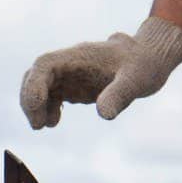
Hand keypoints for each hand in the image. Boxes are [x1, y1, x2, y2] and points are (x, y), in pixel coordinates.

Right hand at [19, 17, 181, 128]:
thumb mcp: (136, 80)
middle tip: (37, 125)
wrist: (151, 59)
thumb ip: (119, 94)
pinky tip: (54, 122)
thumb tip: (104, 115)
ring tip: (43, 126)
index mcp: (80, 55)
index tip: (37, 108)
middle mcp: (69, 63)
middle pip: (35, 75)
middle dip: (30, 99)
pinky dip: (46, 109)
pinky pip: (50, 95)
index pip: (45, 65)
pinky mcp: (73, 84)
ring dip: (35, 106)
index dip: (34, 85)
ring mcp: (70, 73)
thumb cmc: (145, 65)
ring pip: (39, 86)